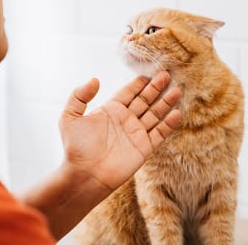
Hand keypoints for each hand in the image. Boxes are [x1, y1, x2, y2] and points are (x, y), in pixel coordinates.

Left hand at [58, 71, 180, 190]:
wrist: (84, 175)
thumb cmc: (75, 148)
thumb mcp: (70, 117)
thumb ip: (79, 96)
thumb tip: (95, 79)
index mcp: (110, 111)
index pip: (128, 93)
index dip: (138, 83)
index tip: (149, 72)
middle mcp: (125, 120)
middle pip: (144, 100)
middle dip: (155, 88)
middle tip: (166, 74)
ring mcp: (136, 134)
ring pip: (154, 114)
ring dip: (165, 102)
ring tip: (177, 89)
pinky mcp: (143, 148)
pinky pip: (159, 133)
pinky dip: (168, 124)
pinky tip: (176, 112)